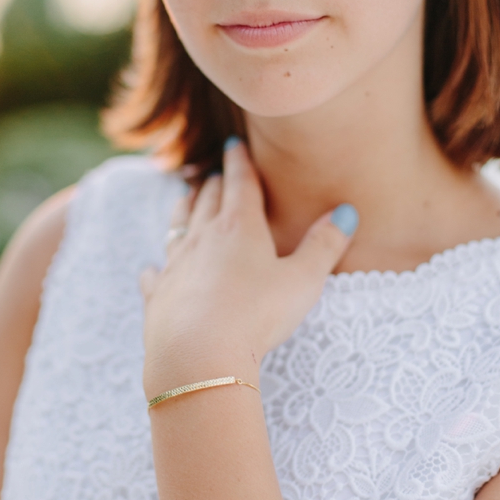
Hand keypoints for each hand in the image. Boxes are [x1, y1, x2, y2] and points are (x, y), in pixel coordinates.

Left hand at [139, 138, 356, 397]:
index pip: (240, 184)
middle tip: (217, 173)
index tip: (233, 144)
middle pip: (208, 200)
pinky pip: (155, 273)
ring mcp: (175, 265)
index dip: (239, 162)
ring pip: (178, 226)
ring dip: (184, 209)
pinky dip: (157, 266)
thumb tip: (346, 212)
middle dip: (215, 183)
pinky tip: (153, 267)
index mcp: (239, 227)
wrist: (198, 354)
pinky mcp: (158, 294)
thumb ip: (324, 245)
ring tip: (187, 198)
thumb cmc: (256, 315)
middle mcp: (202, 238)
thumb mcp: (302, 281)